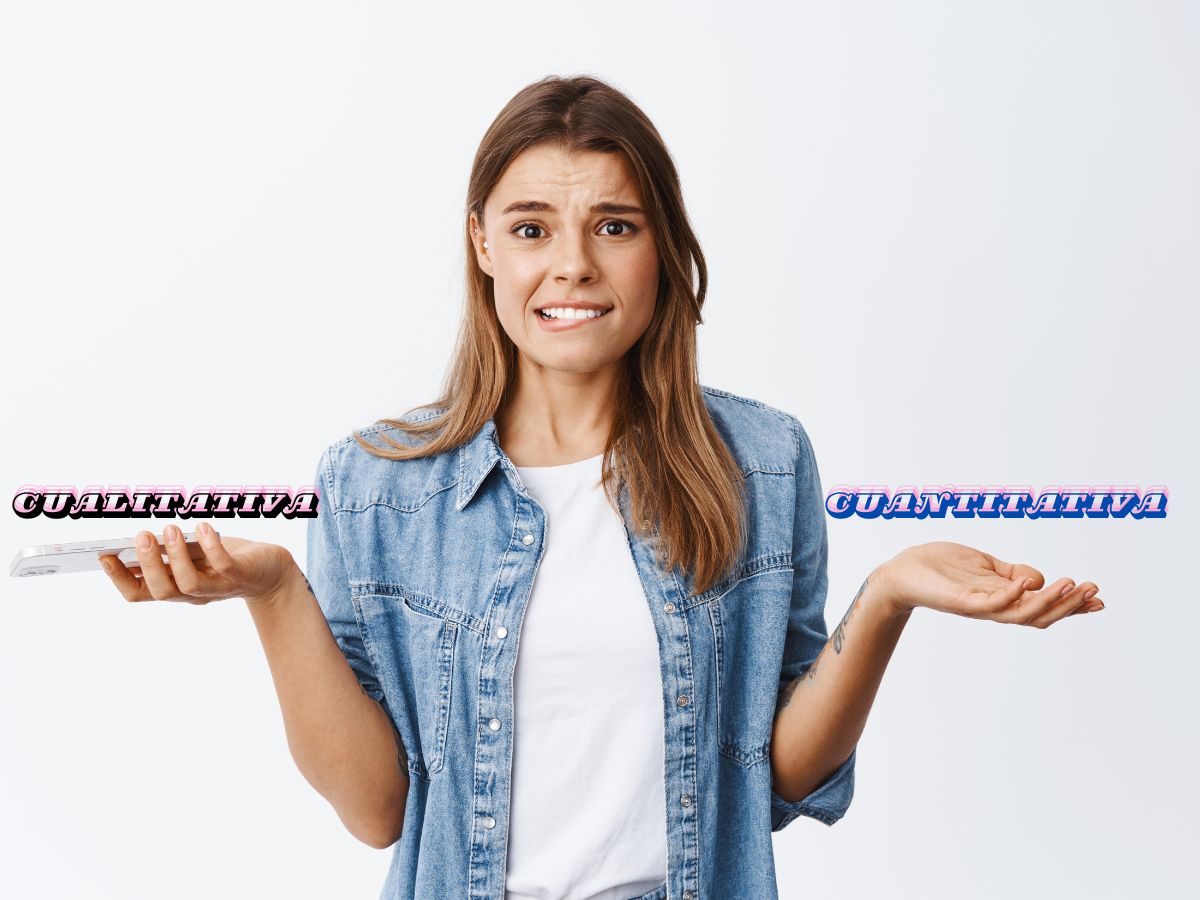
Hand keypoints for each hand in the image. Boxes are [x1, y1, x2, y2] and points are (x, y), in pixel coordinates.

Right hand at [101, 523, 298, 606]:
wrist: (271, 571)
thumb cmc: (225, 559)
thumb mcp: (191, 555)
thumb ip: (168, 552)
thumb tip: (136, 540)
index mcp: (175, 589)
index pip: (140, 593)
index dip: (119, 579)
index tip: (103, 555)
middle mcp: (193, 594)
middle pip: (161, 591)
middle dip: (147, 563)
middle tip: (141, 536)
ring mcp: (217, 587)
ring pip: (189, 583)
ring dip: (177, 556)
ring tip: (170, 529)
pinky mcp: (240, 576)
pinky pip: (224, 566)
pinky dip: (212, 547)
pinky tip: (204, 528)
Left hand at [875, 540, 1104, 627]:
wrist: (901, 572)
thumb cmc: (940, 568)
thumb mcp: (985, 565)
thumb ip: (1012, 573)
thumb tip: (1042, 579)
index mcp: (1002, 599)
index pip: (1043, 608)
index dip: (1072, 606)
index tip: (1100, 600)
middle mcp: (993, 608)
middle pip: (1039, 616)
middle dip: (1069, 606)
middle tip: (1094, 591)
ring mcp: (978, 607)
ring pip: (1020, 614)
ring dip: (1049, 602)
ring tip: (1071, 584)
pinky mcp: (960, 602)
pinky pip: (990, 603)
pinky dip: (1011, 594)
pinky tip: (1028, 582)